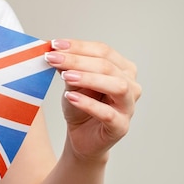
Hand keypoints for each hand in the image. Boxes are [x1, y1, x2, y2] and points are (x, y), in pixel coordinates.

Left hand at [44, 39, 140, 160]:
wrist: (80, 138)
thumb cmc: (80, 108)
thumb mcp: (71, 84)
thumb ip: (68, 68)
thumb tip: (56, 50)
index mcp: (122, 69)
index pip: (103, 51)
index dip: (78, 46)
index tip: (55, 44)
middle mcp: (130, 85)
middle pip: (108, 66)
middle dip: (77, 60)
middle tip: (53, 58)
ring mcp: (128, 106)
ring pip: (117, 86)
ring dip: (89, 78)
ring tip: (65, 76)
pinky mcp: (120, 126)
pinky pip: (107, 113)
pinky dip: (89, 104)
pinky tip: (71, 97)